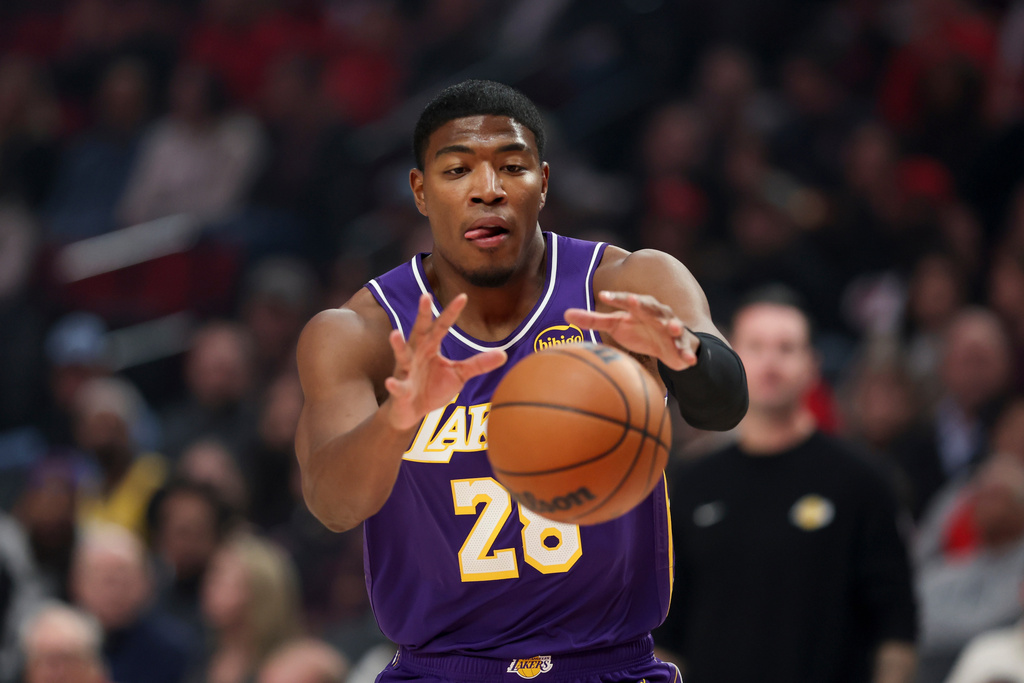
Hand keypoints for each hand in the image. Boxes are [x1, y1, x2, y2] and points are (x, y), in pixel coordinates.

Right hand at [385, 293, 505, 429]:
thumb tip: (504, 354)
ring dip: (398, 345)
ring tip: (394, 334)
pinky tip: (390, 382)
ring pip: (402, 355)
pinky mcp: (400, 390)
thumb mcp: (459, 374)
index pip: (442, 326)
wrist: (411, 412)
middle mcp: (416, 354)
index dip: (452, 312)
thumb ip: (478, 364)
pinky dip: (394, 385)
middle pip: (419, 331)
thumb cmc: (433, 388)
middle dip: (422, 314)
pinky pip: (397, 387)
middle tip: (425, 296)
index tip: (463, 296)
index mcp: (430, 347)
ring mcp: (406, 371)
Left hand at [564, 291, 698, 370]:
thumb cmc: (639, 330)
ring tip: (673, 327)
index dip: (616, 298)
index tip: (603, 297)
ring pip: (673, 324)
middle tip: (633, 300)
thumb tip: (565, 314)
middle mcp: (656, 313)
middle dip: (643, 303)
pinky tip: (687, 360)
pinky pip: (685, 348)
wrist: (667, 344)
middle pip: (650, 306)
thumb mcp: (616, 325)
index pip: (626, 300)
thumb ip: (593, 320)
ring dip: (674, 325)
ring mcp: (671, 327)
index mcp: (638, 308)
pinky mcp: (682, 343)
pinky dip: (686, 353)